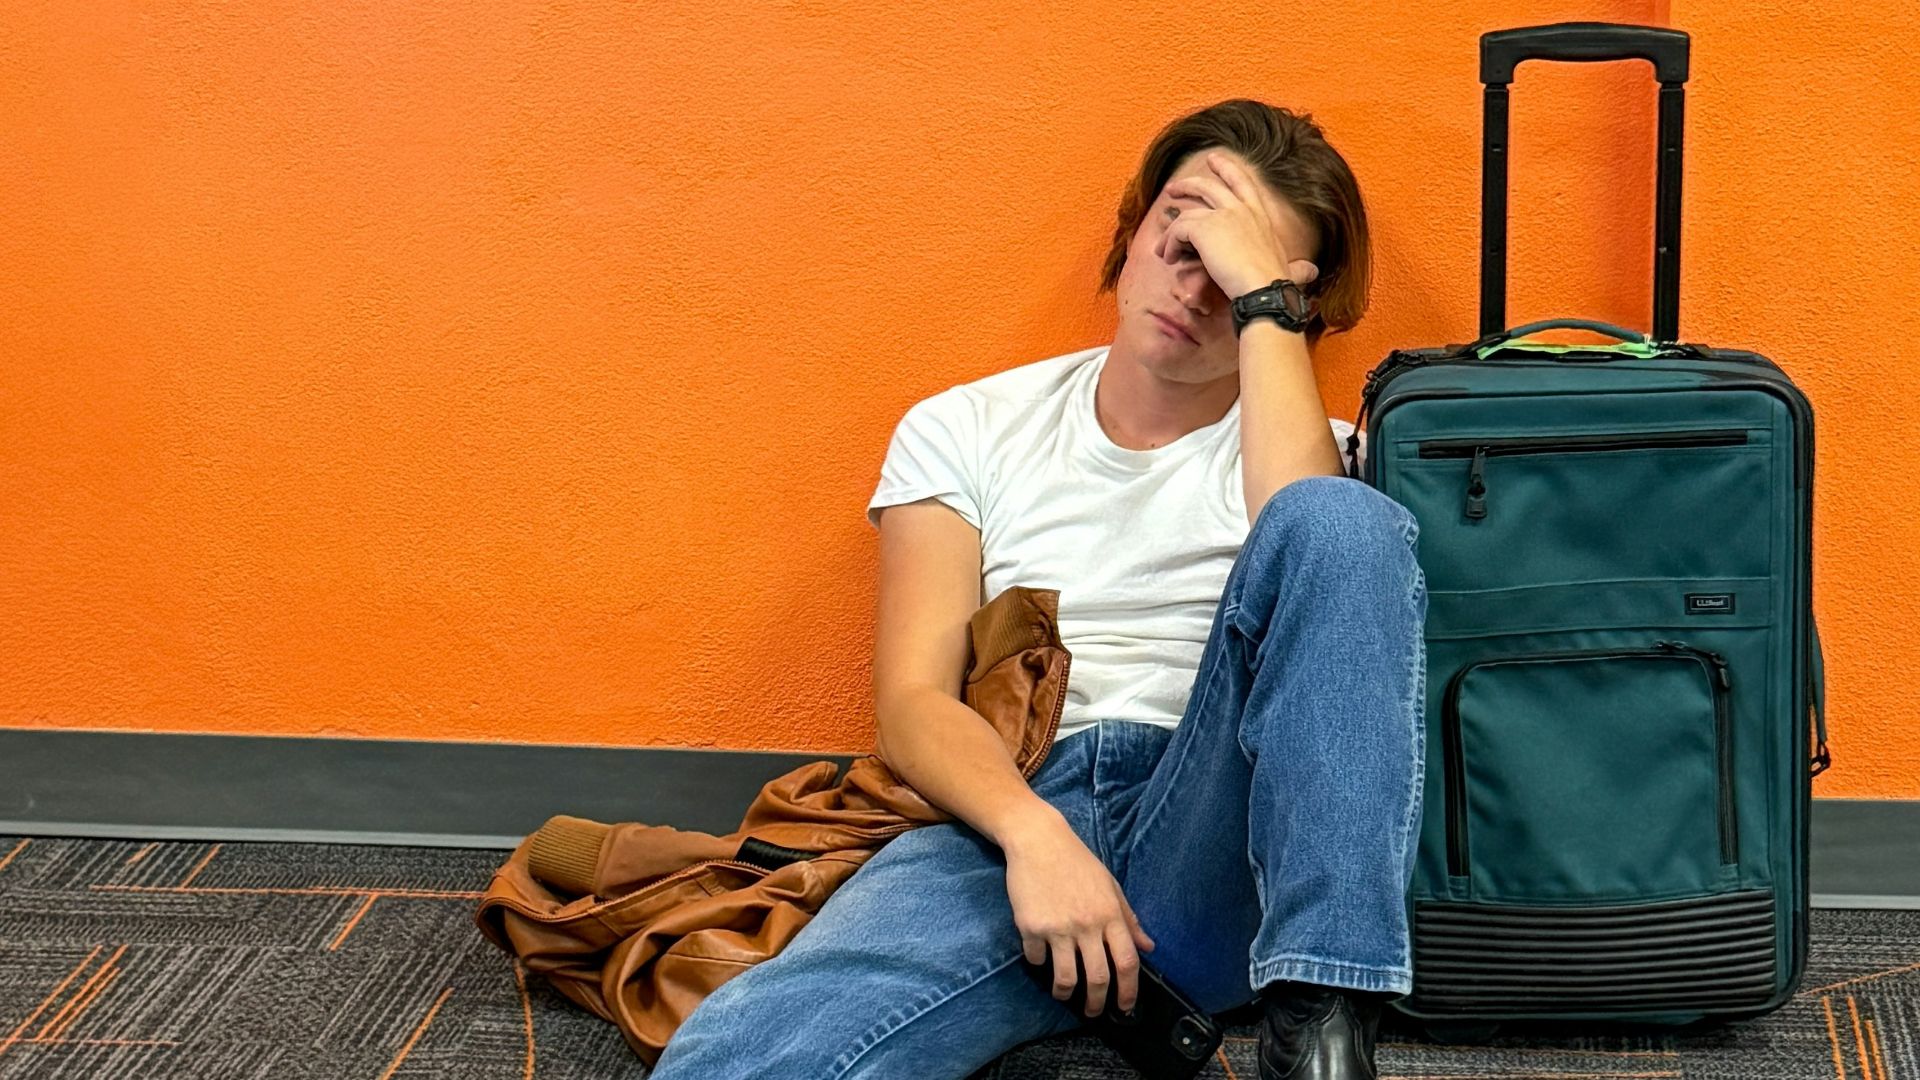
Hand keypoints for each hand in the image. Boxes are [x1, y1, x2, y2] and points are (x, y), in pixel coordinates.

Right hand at [1004, 816, 1155, 1017]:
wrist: (1038, 840)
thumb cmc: (1076, 861)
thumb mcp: (1110, 885)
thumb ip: (1128, 918)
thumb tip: (1148, 945)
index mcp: (1110, 914)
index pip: (1127, 962)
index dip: (1129, 990)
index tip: (1125, 1006)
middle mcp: (1087, 924)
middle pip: (1098, 977)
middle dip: (1097, 1003)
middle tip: (1094, 1012)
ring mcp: (1058, 927)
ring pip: (1066, 977)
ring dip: (1065, 993)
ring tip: (1064, 993)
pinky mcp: (1031, 927)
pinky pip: (1036, 958)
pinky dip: (1038, 963)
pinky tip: (1040, 956)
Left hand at [1155, 151, 1319, 300]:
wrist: (1264, 290)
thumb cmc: (1277, 284)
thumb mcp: (1290, 268)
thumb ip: (1297, 268)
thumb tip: (1312, 272)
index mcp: (1260, 215)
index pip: (1242, 182)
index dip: (1227, 168)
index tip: (1213, 159)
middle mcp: (1241, 209)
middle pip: (1208, 186)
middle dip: (1188, 185)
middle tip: (1173, 189)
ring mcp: (1222, 216)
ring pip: (1186, 214)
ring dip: (1171, 232)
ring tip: (1162, 247)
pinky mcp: (1203, 228)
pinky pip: (1177, 230)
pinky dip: (1169, 244)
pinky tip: (1169, 259)